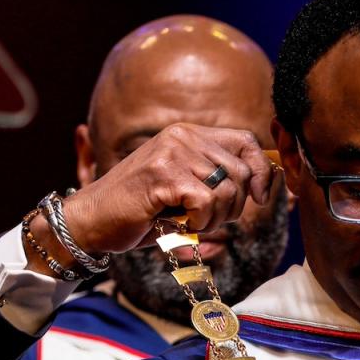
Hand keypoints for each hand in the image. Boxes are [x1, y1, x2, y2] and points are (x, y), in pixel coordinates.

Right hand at [59, 123, 275, 254]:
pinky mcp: (162, 176)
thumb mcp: (186, 190)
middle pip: (242, 172)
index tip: (259, 198)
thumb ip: (219, 181)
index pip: (247, 142)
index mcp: (190, 134)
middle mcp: (182, 136)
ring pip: (227, 190)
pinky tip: (180, 225)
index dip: (261, 172)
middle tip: (208, 220)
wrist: (92, 220)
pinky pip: (206, 202)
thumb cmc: (142, 210)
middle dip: (235, 206)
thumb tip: (266, 185)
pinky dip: (200, 222)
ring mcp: (171, 153)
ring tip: (190, 222)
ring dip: (216, 218)